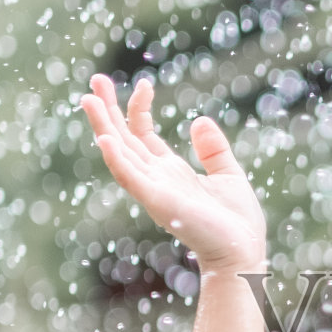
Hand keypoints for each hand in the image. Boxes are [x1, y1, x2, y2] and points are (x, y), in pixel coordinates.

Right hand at [80, 73, 267, 269]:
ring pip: (121, 153)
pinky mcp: (159, 203)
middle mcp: (155, 178)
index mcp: (169, 170)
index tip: (144, 83)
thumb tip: (199, 120)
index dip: (138, 108)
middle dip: (107, 110)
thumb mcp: (228, 174)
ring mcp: (154, 190)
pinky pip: (131, 179)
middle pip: (123, 138)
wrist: (243, 251)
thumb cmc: (236, 222)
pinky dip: (117, 160)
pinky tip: (106, 139)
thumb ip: (213, 149)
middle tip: (94, 80)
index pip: (143, 134)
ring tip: (88, 99)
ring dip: (103, 127)